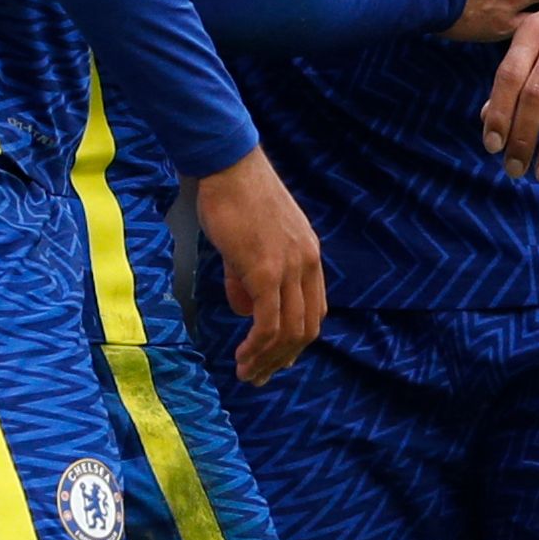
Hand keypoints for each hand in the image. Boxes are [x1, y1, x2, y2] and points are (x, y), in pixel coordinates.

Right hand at [194, 147, 323, 383]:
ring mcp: (288, 268)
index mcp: (307, 254)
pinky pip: (268, 322)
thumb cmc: (230, 193)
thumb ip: (248, 275)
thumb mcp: (246, 239)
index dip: (294, 339)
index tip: (274, 357)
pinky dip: (259, 346)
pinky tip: (244, 356)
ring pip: (289, 331)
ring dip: (269, 359)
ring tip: (247, 373)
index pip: (312, 309)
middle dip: (283, 358)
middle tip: (259, 376)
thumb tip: (245, 309)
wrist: (226, 163)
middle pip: (306, 327)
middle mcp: (306, 264)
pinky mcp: (265, 270)